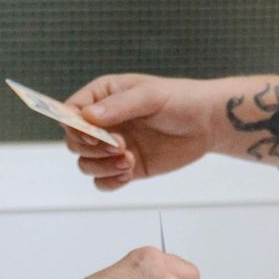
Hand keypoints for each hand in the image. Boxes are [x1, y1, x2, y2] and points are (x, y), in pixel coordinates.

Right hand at [63, 74, 228, 190]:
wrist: (208, 124)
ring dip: (102, 167)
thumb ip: (119, 106)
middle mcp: (103, 122)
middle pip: (75, 142)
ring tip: (129, 161)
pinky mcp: (126, 167)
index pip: (71, 112)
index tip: (95, 136)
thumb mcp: (150, 96)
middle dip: (93, 149)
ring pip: (86, 164)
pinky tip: (128, 175)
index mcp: (103, 97)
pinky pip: (103, 182)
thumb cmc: (181, 100)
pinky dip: (110, 182)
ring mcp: (114, 147)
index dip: (75, 127)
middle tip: (121, 146)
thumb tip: (88, 117)